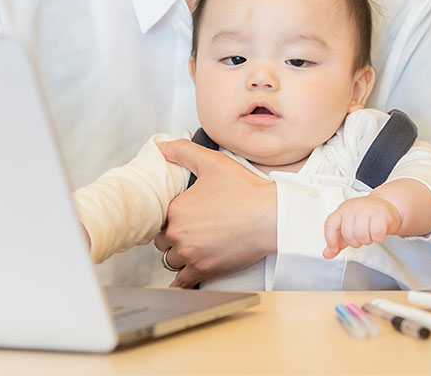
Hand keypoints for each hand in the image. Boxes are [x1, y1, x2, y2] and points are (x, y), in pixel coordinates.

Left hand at [153, 138, 276, 287]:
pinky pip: (182, 282)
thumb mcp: (212, 162)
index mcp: (176, 209)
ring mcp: (191, 254)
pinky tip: (179, 283)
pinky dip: (180, 283)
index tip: (184, 216)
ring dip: (179, 257)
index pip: (159, 218)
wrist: (271, 216)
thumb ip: (183, 151)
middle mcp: (179, 234)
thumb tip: (161, 145)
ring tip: (194, 248)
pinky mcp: (205, 270)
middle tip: (191, 231)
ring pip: (171, 261)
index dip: (170, 217)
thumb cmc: (246, 191)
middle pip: (162, 242)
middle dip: (173, 238)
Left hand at [322, 195, 400, 258]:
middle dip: (355, 242)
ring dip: (367, 240)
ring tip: (370, 234)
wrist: (387, 205)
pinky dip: (378, 238)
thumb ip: (338, 240)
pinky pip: (376, 233)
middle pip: (348, 234)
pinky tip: (378, 234)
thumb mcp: (349, 225)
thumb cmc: (367, 215)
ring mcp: (366, 209)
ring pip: (361, 234)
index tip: (335, 248)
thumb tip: (327, 254)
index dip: (330, 239)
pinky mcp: (380, 213)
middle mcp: (352, 208)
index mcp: (342, 210)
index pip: (330, 225)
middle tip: (362, 236)